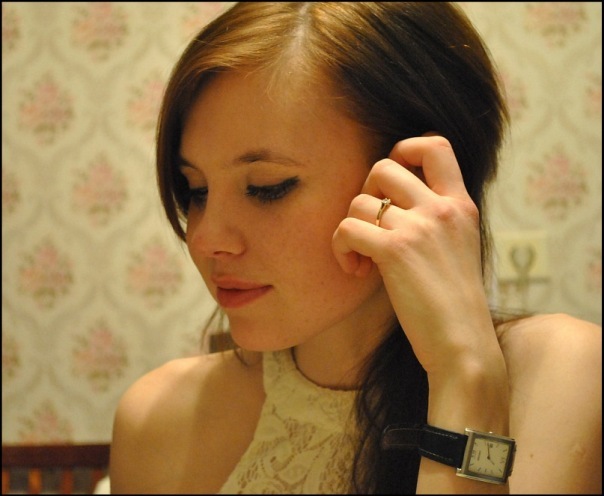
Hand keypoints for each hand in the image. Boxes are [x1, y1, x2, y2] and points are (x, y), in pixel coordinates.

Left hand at [332, 135, 499, 375]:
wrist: (462, 343)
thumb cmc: (453, 304)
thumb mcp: (459, 248)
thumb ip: (435, 219)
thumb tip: (389, 205)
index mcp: (461, 205)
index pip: (436, 145)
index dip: (404, 149)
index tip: (390, 184)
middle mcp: (442, 209)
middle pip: (385, 165)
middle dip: (366, 192)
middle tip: (369, 225)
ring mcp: (420, 227)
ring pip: (359, 200)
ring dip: (350, 229)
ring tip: (361, 259)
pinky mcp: (395, 250)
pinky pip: (347, 228)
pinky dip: (341, 248)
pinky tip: (356, 271)